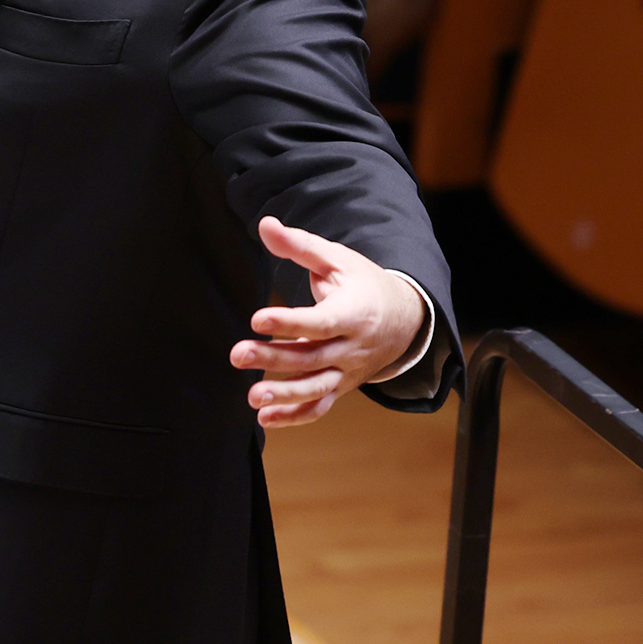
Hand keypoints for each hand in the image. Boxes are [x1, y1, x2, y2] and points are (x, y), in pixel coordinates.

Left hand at [231, 217, 429, 428]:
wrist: (405, 318)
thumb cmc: (363, 283)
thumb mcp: (336, 259)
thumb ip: (299, 245)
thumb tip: (264, 224)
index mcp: (354, 313)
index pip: (320, 322)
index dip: (289, 322)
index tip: (256, 318)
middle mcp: (353, 347)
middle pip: (312, 357)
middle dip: (274, 358)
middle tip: (237, 354)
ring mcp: (348, 371)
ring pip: (317, 388)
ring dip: (284, 395)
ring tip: (252, 397)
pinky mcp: (342, 386)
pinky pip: (320, 407)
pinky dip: (295, 416)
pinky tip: (265, 419)